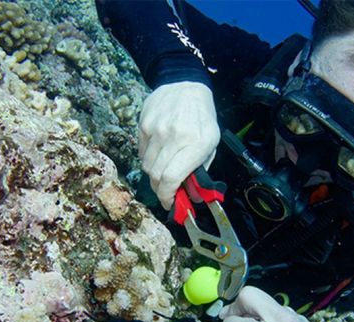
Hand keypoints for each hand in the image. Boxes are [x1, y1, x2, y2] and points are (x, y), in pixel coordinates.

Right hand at [138, 82, 219, 209]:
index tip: (170, 203)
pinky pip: (141, 152)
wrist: (185, 85)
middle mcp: (174, 136)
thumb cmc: (202, 118)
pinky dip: (148, 158)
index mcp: (196, 143)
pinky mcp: (144, 125)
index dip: (167, 196)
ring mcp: (156, 130)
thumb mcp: (211, 143)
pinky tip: (158, 152)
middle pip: (156, 175)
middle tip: (166, 191)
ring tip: (164, 169)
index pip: (171, 178)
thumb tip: (193, 197)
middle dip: (160, 190)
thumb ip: (201, 170)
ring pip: (146, 166)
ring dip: (154, 175)